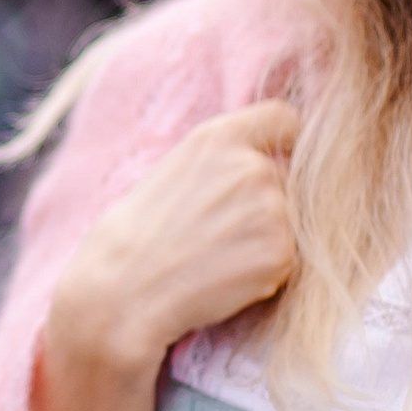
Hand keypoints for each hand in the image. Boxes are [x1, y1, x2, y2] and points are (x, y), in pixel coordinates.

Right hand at [45, 100, 299, 378]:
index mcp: (219, 137)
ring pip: (290, 221)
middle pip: (286, 178)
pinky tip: (222, 278)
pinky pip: (286, 259)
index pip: (284, 119)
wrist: (121, 291)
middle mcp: (252, 166)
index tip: (273, 159)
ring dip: (264, 239)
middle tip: (218, 231)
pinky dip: (263, 272)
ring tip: (215, 257)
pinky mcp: (280, 253)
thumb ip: (222, 160)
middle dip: (265, 201)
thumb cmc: (136, 235)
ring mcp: (271, 210)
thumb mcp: (172, 171)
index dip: (283, 141)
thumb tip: (268, 163)